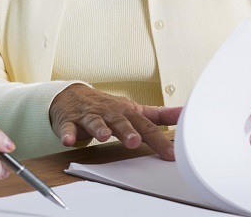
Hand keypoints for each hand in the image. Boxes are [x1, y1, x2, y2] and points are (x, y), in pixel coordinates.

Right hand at [48, 84, 181, 159]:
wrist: (71, 95)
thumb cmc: (106, 107)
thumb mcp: (134, 109)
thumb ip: (158, 115)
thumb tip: (183, 114)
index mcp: (127, 113)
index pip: (146, 127)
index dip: (158, 141)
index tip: (170, 154)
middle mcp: (109, 113)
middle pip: (120, 122)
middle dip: (127, 131)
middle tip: (134, 141)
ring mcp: (89, 116)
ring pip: (95, 122)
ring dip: (99, 129)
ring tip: (103, 136)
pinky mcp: (70, 121)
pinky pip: (68, 128)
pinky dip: (68, 133)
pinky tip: (69, 141)